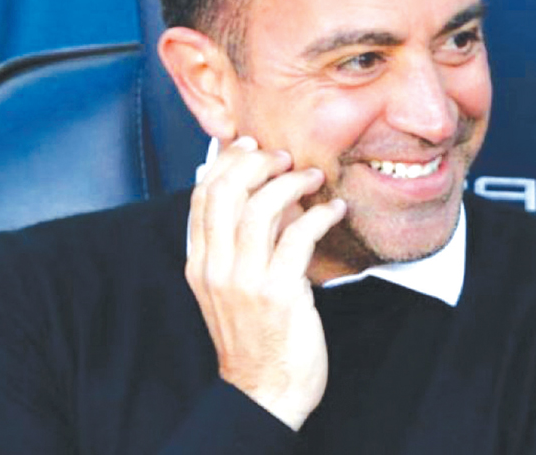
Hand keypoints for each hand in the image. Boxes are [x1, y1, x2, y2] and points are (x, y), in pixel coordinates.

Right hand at [186, 136, 345, 429]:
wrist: (266, 391)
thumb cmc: (255, 335)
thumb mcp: (233, 287)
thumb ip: (239, 242)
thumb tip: (264, 192)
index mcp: (199, 264)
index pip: (201, 196)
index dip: (224, 161)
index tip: (248, 144)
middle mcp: (215, 268)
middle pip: (226, 192)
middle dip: (256, 163)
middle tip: (283, 156)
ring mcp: (245, 280)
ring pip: (261, 207)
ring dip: (291, 183)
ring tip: (314, 177)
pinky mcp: (279, 292)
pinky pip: (299, 235)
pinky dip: (320, 214)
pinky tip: (335, 210)